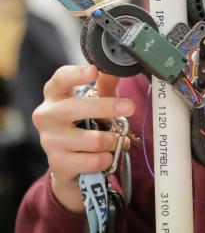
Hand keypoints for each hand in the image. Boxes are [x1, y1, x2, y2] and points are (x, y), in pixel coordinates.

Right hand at [33, 65, 134, 212]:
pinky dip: (107, 159)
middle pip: (77, 108)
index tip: (93, 71)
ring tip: (114, 140)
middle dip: (107, 107)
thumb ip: (104, 86)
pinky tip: (104, 156)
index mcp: (55, 95)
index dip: (76, 74)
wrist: (68, 163)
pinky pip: (94, 161)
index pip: (61, 79)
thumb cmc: (82, 124)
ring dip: (112, 141)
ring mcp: (50, 140)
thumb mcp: (93, 103)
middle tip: (130, 107)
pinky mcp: (58, 163)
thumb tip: (116, 69)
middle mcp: (47, 116)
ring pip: (93, 140)